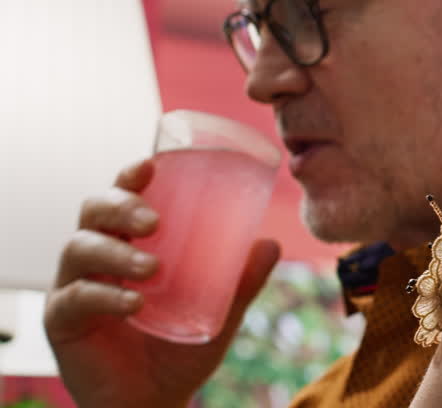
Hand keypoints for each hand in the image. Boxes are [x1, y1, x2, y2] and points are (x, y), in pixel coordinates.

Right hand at [44, 160, 279, 407]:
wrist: (155, 400)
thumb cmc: (180, 346)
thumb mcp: (220, 310)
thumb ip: (243, 280)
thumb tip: (272, 243)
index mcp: (129, 241)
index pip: (123, 196)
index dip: (130, 176)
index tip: (150, 165)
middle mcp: (97, 255)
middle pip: (94, 211)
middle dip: (121, 207)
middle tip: (152, 222)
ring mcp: (75, 284)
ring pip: (80, 247)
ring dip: (117, 253)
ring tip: (152, 269)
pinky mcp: (62, 320)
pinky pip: (76, 297)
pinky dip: (105, 296)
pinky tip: (133, 303)